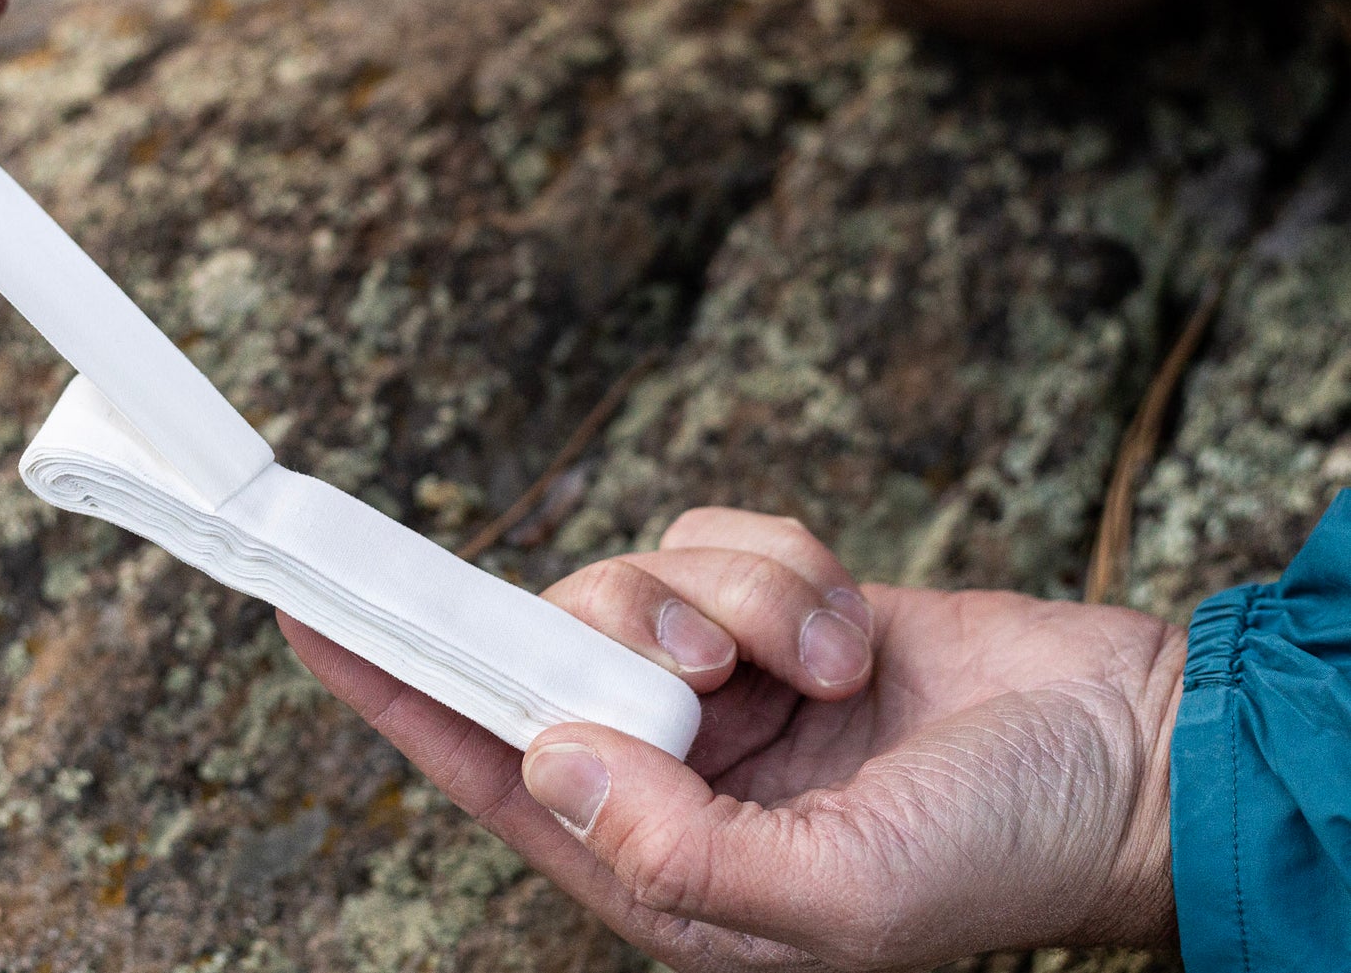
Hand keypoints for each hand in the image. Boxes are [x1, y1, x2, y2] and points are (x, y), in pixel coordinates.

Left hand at [283, 508, 1185, 969]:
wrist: (1132, 755)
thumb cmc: (1002, 856)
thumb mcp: (840, 897)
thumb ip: (678, 846)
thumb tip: (545, 759)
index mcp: (660, 863)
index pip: (487, 769)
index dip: (392, 692)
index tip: (308, 618)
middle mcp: (672, 771)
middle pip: (550, 654)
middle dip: (623, 634)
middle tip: (718, 669)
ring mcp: (721, 685)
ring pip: (632, 582)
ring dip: (729, 602)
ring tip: (821, 666)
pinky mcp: (772, 611)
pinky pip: (710, 542)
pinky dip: (777, 567)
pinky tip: (847, 634)